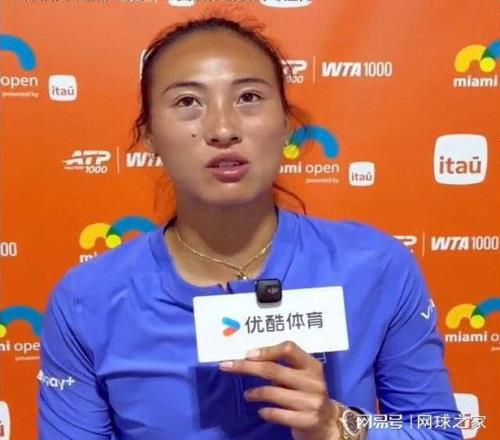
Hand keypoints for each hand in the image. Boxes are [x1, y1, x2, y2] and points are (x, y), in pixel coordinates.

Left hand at [218, 340, 340, 439]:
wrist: (327, 423)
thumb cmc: (307, 392)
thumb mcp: (302, 375)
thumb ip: (284, 366)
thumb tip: (249, 357)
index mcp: (312, 365)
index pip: (288, 348)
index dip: (266, 350)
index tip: (247, 353)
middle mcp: (313, 381)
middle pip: (273, 369)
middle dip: (246, 367)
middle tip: (227, 366)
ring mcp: (311, 401)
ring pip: (272, 392)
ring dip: (254, 393)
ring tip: (248, 394)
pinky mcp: (307, 420)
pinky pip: (277, 414)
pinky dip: (265, 411)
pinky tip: (261, 411)